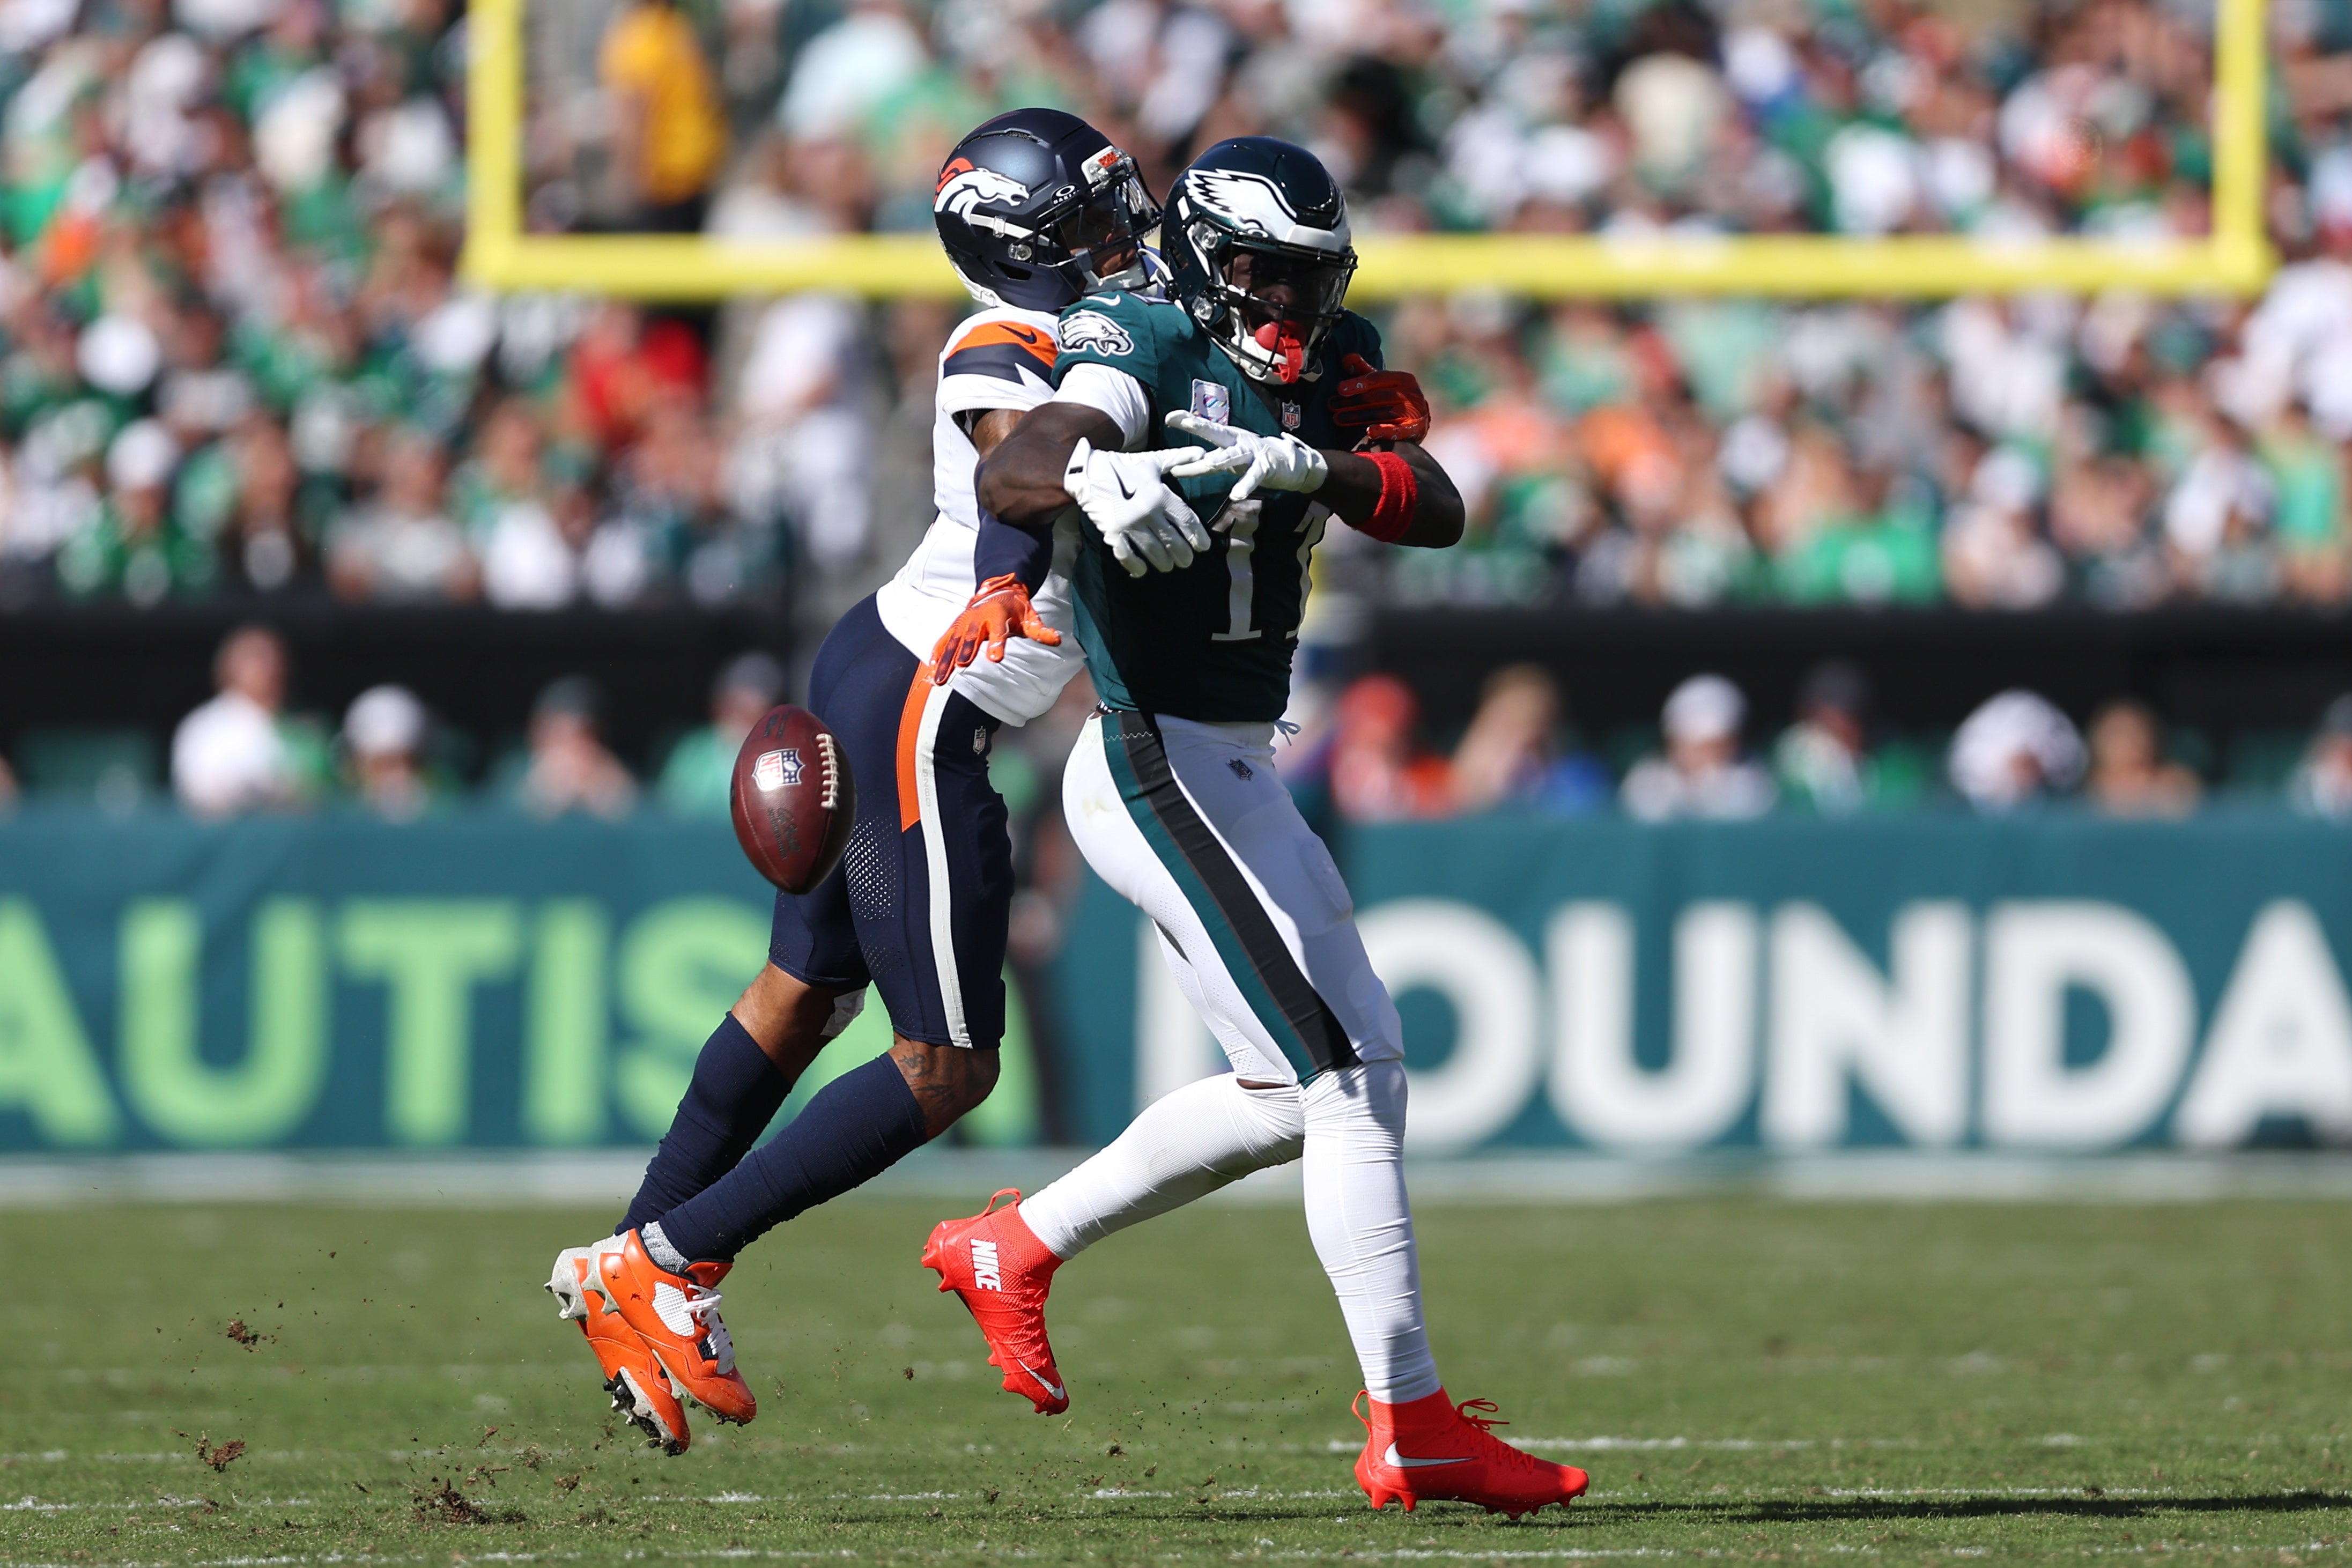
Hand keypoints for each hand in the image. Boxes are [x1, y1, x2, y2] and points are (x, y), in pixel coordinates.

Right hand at [929, 573, 1061, 683]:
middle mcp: (979, 618)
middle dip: (966, 650)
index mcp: (998, 615)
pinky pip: (945, 640)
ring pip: (954, 642)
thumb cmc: (1016, 609)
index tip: (995, 659)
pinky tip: (931, 667)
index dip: (997, 644)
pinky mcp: (956, 626)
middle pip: (972, 637)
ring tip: (940, 678)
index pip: (999, 631)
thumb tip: (1058, 640)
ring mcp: (965, 622)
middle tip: (962, 665)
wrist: (997, 589)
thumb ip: (1041, 631)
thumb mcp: (1030, 618)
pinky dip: (938, 652)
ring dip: (946, 660)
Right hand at [1063, 437, 1210, 576]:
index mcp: (1161, 495)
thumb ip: (1178, 459)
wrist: (1088, 470)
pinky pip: (1127, 556)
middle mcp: (1149, 511)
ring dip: (1163, 563)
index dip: (1198, 536)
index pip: (1187, 521)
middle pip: (1173, 542)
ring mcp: (1130, 523)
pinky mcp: (1113, 532)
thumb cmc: (1123, 466)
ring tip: (1166, 566)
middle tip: (1185, 562)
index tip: (1202, 547)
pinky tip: (1141, 570)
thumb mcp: (1153, 461)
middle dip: (1182, 556)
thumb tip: (1202, 453)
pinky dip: (1136, 566)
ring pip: (1153, 552)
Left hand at [1162, 412, 1327, 500]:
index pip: (1205, 430)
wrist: (1291, 464)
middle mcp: (1238, 442)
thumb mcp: (1228, 458)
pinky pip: (1253, 477)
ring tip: (1207, 462)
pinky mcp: (1265, 467)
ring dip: (1220, 458)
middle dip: (1200, 426)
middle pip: (1216, 433)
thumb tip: (1177, 466)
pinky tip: (1235, 495)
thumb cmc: (1254, 461)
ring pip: (1233, 455)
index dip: (1188, 421)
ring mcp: (1252, 453)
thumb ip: (1205, 461)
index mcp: (1228, 438)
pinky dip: (1245, 486)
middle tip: (1185, 421)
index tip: (1169, 416)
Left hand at [1330, 353, 1429, 444]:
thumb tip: (1347, 357)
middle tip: (1332, 406)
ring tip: (1338, 418)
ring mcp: (1413, 412)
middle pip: (1377, 397)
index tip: (1340, 389)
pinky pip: (1398, 430)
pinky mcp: (1414, 429)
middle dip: (1352, 402)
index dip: (1357, 383)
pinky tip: (1370, 432)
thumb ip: (1365, 371)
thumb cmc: (1396, 398)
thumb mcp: (1383, 383)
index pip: (1377, 378)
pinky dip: (1384, 431)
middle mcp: (1411, 393)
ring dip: (1358, 416)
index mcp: (1403, 378)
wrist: (1419, 421)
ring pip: (1381, 413)